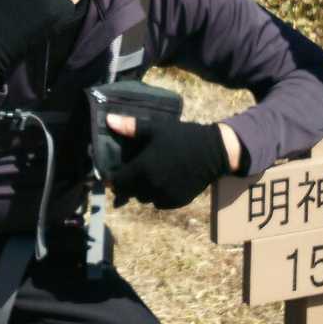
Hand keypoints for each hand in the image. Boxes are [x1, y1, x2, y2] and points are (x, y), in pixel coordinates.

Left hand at [106, 113, 229, 209]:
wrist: (214, 151)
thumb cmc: (182, 136)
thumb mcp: (155, 128)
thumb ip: (130, 127)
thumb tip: (108, 120)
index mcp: (142, 168)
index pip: (118, 182)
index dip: (113, 179)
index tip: (112, 175)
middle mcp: (151, 186)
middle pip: (130, 192)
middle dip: (129, 184)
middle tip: (133, 173)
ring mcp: (165, 196)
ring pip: (145, 198)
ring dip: (143, 190)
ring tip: (149, 176)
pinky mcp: (177, 202)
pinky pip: (159, 203)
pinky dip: (158, 195)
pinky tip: (164, 181)